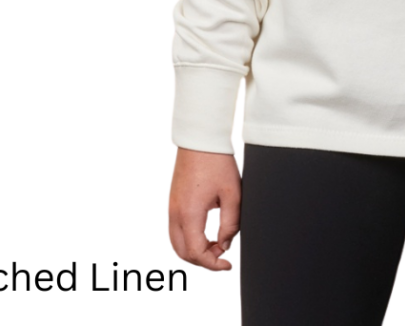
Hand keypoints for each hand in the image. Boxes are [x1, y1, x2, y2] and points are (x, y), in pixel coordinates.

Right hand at [168, 147, 241, 271]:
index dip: (213, 264)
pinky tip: (206, 233)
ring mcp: (172, 207)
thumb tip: (225, 244)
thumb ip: (231, 224)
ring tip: (215, 245)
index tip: (227, 264)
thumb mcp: (232, 194)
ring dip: (194, 250)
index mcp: (189, 213)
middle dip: (202, 260)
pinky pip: (176, 230)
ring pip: (177, 243)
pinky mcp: (173, 201)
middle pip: (183, 252)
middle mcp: (176, 213)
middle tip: (222, 256)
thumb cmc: (217, 162)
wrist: (200, 139)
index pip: (196, 252)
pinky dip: (189, 239)